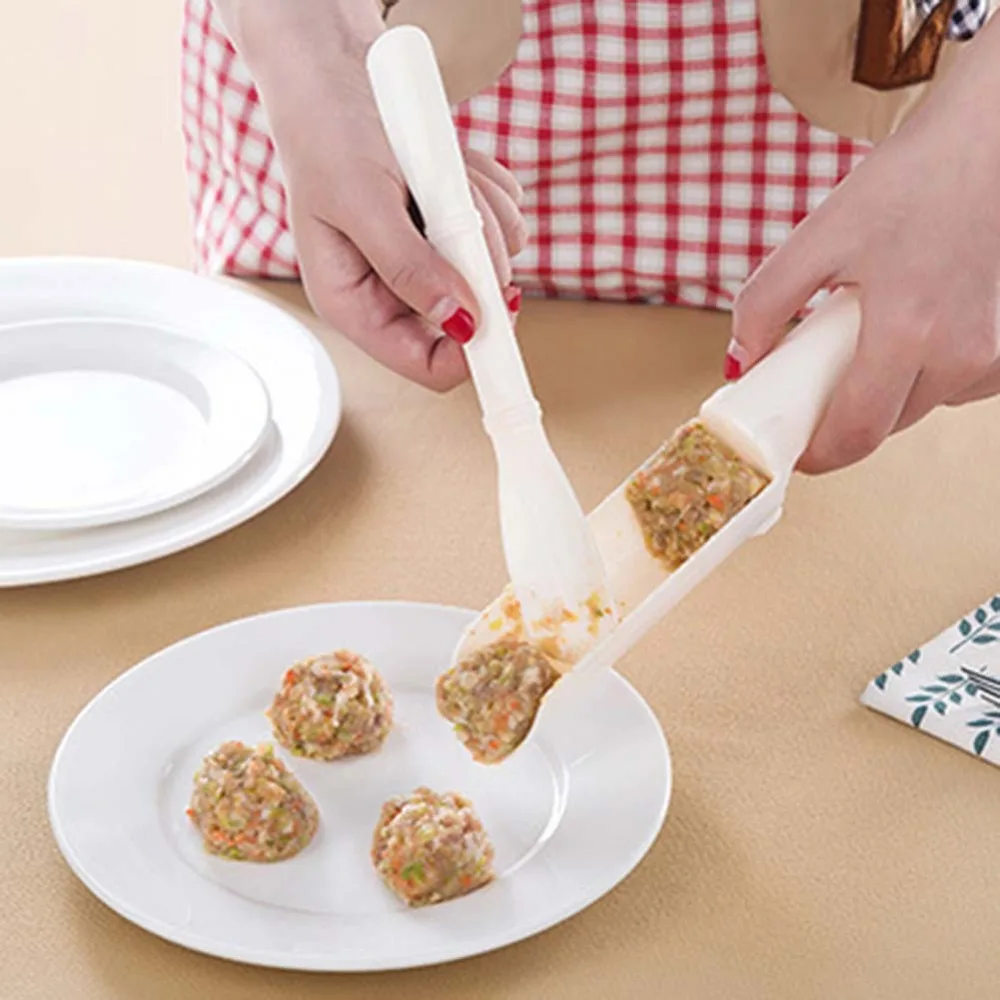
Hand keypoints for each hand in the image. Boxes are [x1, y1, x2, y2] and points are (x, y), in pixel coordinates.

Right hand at [217, 0, 525, 390]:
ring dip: (480, 211)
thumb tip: (458, 318)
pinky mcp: (453, 226)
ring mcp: (428, 259)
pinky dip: (486, 187)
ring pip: (496, 262)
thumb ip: (408, 268)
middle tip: (455, 206)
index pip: (422, 364)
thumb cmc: (328, 135)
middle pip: (472, 313)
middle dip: (477, 257)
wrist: (337, 72)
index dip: (468, 349)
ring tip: (436, 171)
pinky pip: (501, 220)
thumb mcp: (362, 203)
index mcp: (355, 304)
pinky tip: (447, 162)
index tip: (504, 311)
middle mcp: (393, 290)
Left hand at [731, 19, 999, 473]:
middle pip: (885, 427)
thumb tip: (738, 363)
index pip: (856, 435)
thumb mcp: (819, 234)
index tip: (793, 451)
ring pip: (921, 408)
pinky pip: (958, 387)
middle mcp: (961, 353)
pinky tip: (911, 336)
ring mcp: (994, 350)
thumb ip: (766, 303)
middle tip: (811, 391)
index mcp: (908, 333)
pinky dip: (926, 376)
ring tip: (861, 346)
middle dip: (842, 421)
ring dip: (883, 396)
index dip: (817, 455)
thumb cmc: (911, 177)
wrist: (993, 135)